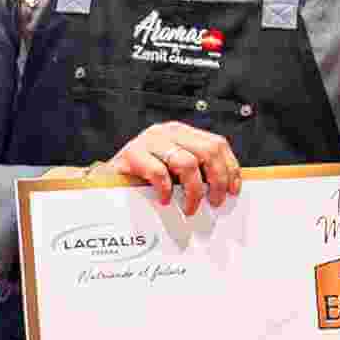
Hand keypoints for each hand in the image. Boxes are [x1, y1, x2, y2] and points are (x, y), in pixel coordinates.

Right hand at [103, 120, 242, 212]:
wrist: (106, 180)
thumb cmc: (143, 178)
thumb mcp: (174, 170)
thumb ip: (195, 170)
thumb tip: (225, 189)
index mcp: (181, 132)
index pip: (217, 144)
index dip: (230, 168)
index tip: (233, 190)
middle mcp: (167, 131)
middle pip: (207, 152)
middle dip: (217, 181)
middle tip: (214, 202)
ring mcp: (148, 140)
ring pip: (187, 163)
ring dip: (194, 191)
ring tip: (189, 208)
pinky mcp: (132, 154)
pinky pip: (159, 172)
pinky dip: (166, 190)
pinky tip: (165, 200)